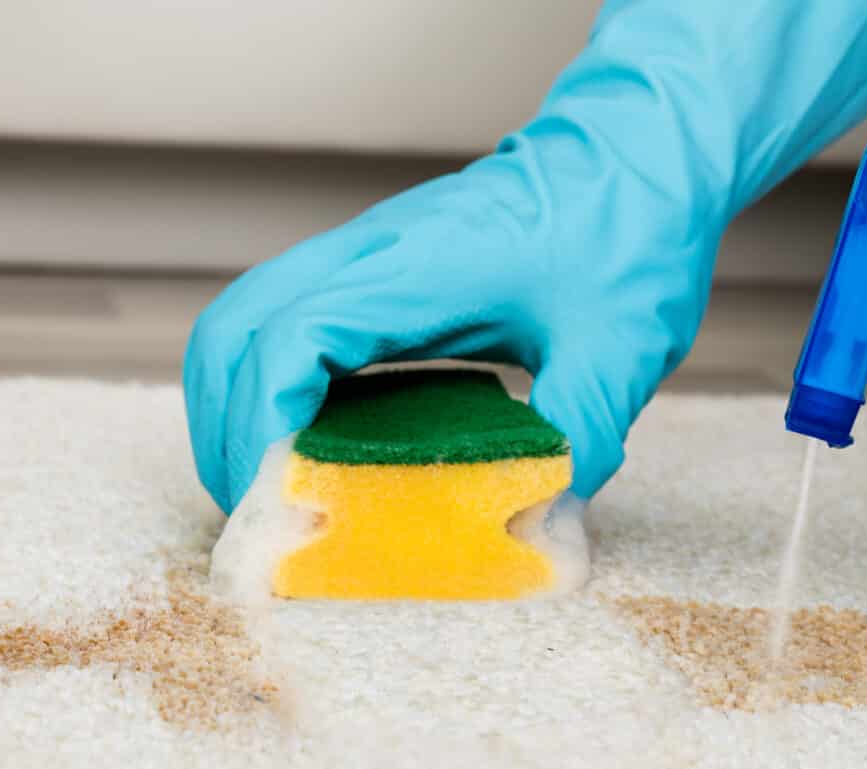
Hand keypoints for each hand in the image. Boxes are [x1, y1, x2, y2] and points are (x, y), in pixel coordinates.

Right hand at [184, 0, 866, 513]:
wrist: (641, 152)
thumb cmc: (631, 230)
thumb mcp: (622, 347)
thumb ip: (578, 434)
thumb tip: (539, 517)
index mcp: (416, 267)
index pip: (288, 340)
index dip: (261, 428)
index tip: (277, 500)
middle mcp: (371, 253)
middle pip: (233, 329)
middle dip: (225, 428)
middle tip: (263, 512)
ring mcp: (368, 256)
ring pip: (249, 322)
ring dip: (238, 405)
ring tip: (275, 488)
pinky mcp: (380, 273)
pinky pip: (292, 325)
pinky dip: (277, 388)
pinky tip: (318, 444)